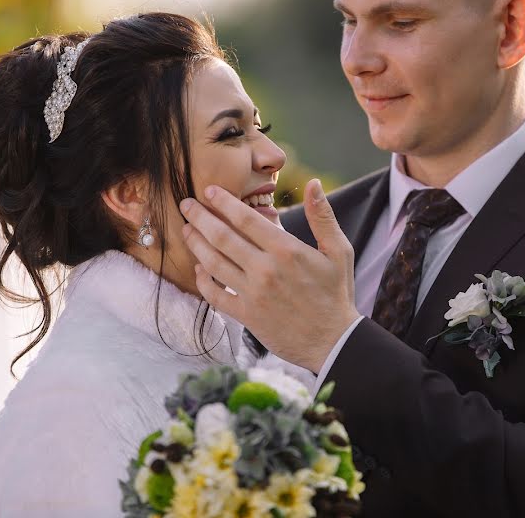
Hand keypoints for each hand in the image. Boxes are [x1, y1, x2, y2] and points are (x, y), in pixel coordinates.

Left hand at [179, 179, 360, 372]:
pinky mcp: (247, 316)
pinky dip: (202, 281)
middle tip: (186, 204)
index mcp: (287, 250)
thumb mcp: (339, 251)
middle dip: (200, 217)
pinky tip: (198, 268)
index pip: (246, 219)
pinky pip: (215, 295)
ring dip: (196, 243)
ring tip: (186, 229)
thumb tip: (314, 183)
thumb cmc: (336, 294)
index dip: (224, 202)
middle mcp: (266, 269)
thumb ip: (322, 216)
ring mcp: (253, 294)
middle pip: (222, 237)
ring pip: (214, 263)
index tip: (209, 191)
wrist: (333, 342)